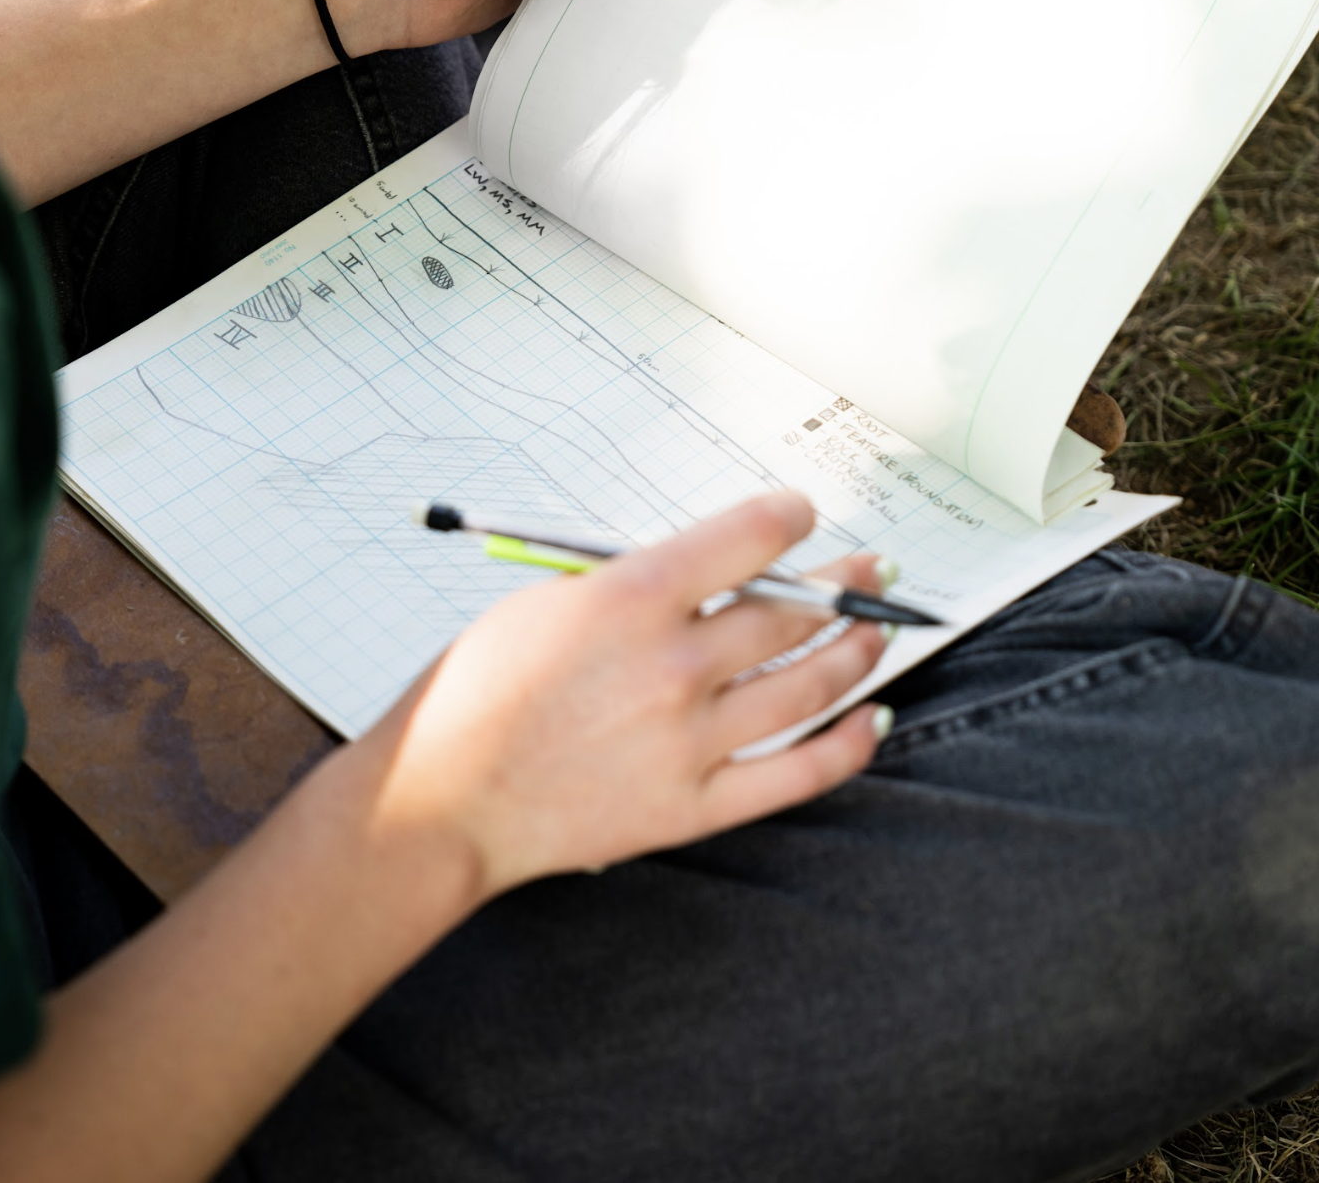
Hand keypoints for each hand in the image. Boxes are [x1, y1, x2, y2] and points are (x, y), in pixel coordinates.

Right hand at [346, 492, 892, 901]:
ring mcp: (691, 740)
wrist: (443, 797)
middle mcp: (673, 665)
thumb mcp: (545, 602)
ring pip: (811, 686)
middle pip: (792, 611)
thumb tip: (707, 576)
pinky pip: (799, 774)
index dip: (790, 517)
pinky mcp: (695, 805)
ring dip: (856, 652)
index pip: (748, 538)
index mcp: (630, 599)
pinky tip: (873, 719)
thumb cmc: (475, 695)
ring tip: (874, 633)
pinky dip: (848, 745)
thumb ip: (631, 586)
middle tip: (868, 570)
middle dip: (843, 582)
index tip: (802, 514)